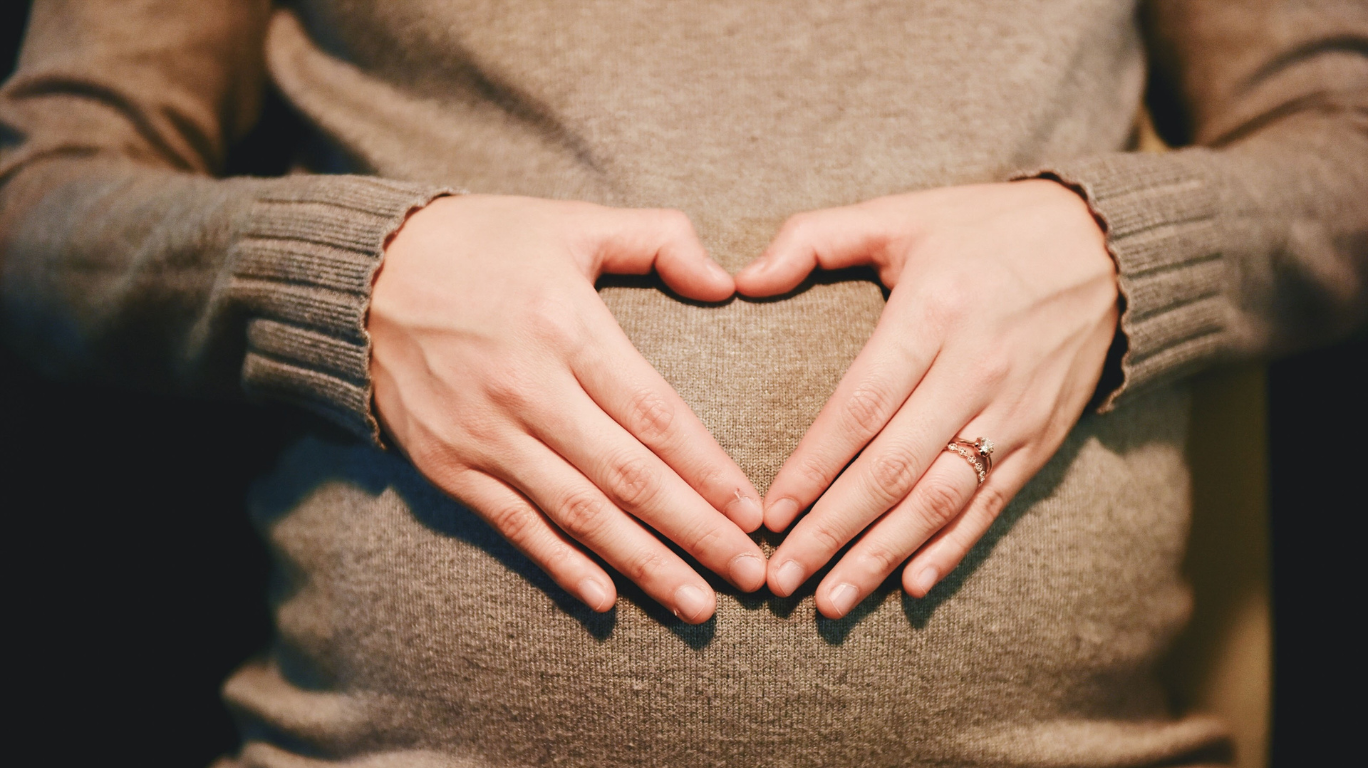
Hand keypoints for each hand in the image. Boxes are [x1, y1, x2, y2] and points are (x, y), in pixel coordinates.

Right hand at [370, 195, 766, 622]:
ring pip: (578, 514)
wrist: (362, 274)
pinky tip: (606, 600)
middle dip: (696, 533)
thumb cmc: (481, 244)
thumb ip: (657, 240)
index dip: (709, 471)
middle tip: (750, 577)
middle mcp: (526, 389)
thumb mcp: (570, 222)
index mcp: (565, 326)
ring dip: (643, 565)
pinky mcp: (447, 465)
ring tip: (698, 604)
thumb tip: (726, 282)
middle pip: (628, 478)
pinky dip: (560, 565)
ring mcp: (482, 435)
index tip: (753, 513)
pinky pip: (514, 526)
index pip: (654, 415)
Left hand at [735, 180, 1118, 617]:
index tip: (769, 513)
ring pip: (940, 499)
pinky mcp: (1042, 438)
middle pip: (894, 469)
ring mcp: (1014, 411)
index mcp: (933, 313)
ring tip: (832, 600)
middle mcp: (976, 370)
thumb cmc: (985, 230)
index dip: (813, 466)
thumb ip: (815, 239)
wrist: (1107, 247)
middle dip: (833, 530)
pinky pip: (992, 504)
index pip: (861, 406)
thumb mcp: (901, 214)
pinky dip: (952, 549)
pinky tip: (911, 585)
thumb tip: (740, 278)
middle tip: (782, 578)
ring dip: (883, 556)